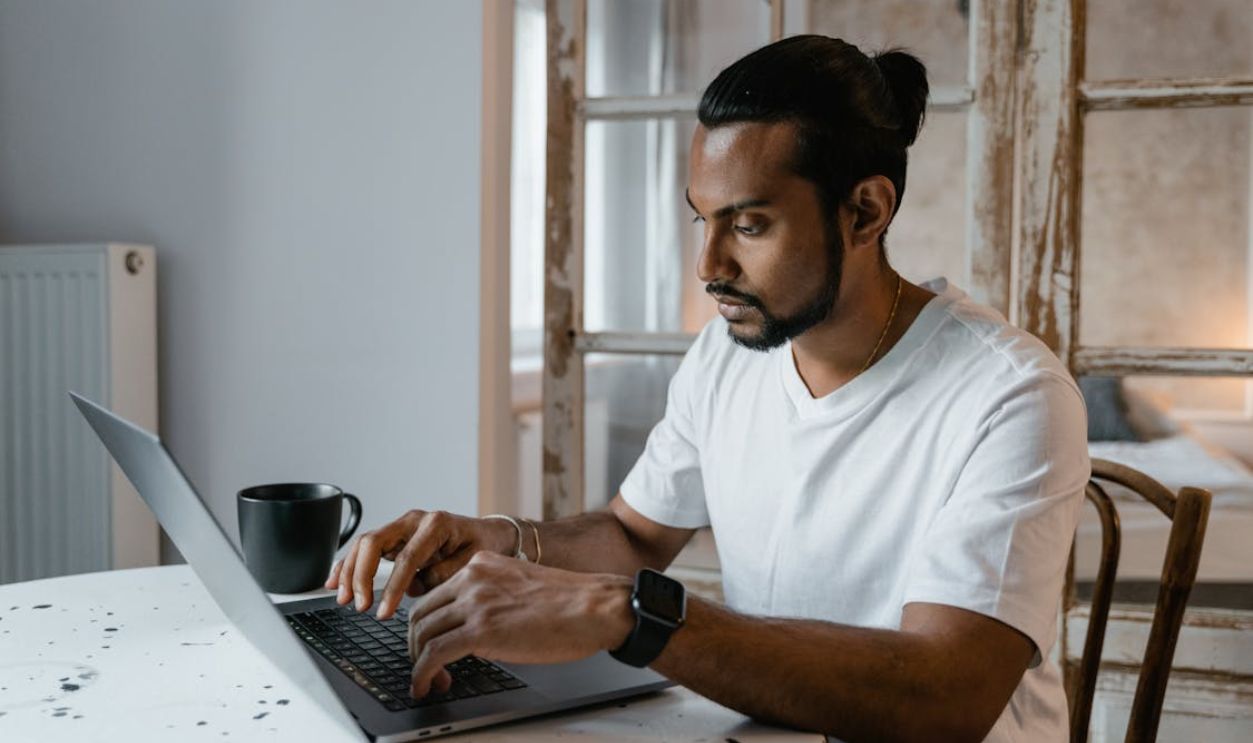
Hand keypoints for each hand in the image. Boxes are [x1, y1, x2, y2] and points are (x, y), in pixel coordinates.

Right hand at [324, 509, 517, 618]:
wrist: (488, 533)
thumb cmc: (482, 546)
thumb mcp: (475, 560)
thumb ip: (447, 573)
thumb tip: (416, 587)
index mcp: (436, 524)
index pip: (407, 557)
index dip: (392, 587)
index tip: (383, 612)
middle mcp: (414, 521)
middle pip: (374, 542)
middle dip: (361, 575)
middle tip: (360, 605)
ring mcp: (401, 527)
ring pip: (364, 544)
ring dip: (349, 572)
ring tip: (343, 599)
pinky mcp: (394, 538)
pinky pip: (364, 549)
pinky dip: (348, 565)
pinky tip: (334, 582)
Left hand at [406, 551, 633, 697]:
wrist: (594, 608)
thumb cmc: (570, 603)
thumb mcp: (519, 586)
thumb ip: (491, 597)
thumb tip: (471, 629)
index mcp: (481, 564)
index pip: (434, 595)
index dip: (425, 627)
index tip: (429, 646)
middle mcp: (472, 578)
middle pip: (420, 614)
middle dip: (417, 646)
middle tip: (427, 668)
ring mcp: (475, 602)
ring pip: (421, 634)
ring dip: (418, 663)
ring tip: (432, 682)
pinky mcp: (480, 630)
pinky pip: (433, 654)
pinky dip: (421, 674)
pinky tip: (425, 686)